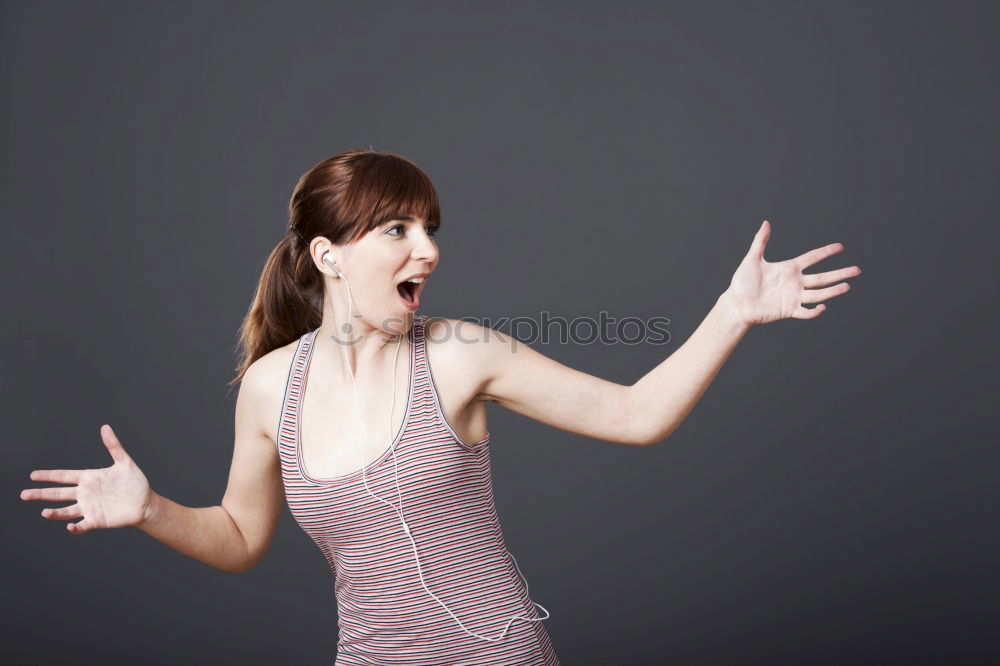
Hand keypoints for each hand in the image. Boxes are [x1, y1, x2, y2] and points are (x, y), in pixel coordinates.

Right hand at [20, 424, 152, 533]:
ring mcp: (89, 507)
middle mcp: (85, 493)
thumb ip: (114, 446)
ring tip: (44, 512)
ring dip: (55, 513)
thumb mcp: (124, 462)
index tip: (33, 475)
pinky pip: (82, 525)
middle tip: (24, 494)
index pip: (63, 476)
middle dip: (41, 493)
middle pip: (58, 494)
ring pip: (66, 511)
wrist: (145, 503)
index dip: (48, 476)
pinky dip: (75, 528)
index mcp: (88, 478)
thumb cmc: (135, 482)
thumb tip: (105, 427)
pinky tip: (70, 527)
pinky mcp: (96, 520)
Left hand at [722, 220, 860, 326]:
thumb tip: (766, 222)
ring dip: (833, 291)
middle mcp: (795, 282)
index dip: (826, 252)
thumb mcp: (752, 259)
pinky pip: (805, 312)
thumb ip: (761, 241)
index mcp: (789, 268)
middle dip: (840, 273)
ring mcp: (793, 297)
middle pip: (822, 277)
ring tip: (847, 286)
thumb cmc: (742, 282)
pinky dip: (814, 311)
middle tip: (857, 270)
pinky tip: (822, 307)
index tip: (841, 246)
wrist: (737, 304)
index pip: (812, 258)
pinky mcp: (788, 310)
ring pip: (818, 293)